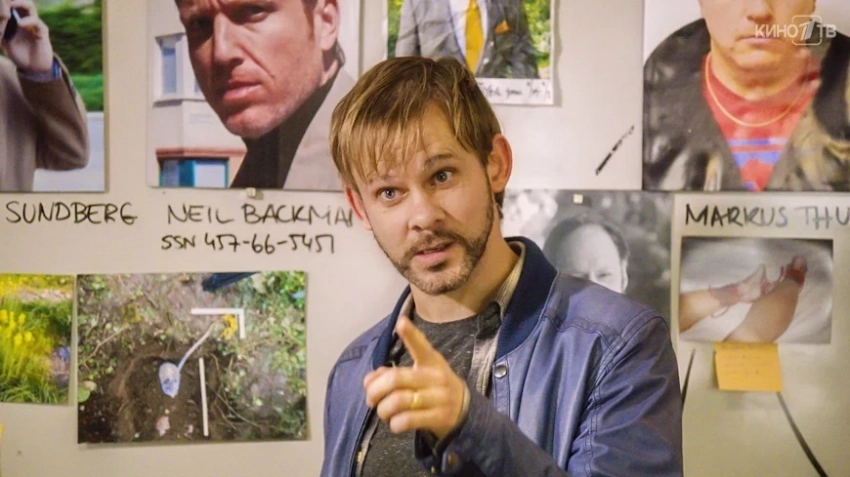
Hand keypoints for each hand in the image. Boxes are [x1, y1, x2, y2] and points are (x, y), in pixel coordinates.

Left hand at [1, 0, 53, 72]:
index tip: (0, 2)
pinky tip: (20, 24)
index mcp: (15, 19)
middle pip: (20, 1)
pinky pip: (36, 21)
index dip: (5, 2)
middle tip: (4, 0)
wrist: (32, 68)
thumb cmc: (18, 54)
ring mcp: (34, 24)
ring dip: (20, 3)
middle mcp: (25, 19)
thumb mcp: (3, 41)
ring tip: (11, 4)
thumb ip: (0, 29)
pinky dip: (28, 20)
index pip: (10, 4)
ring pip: (30, 6)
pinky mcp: (42, 31)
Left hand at [363, 315, 466, 438]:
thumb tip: (369, 380)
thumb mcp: (421, 374)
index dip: (411, 334)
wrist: (464, 411)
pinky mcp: (438, 418)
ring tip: (383, 412)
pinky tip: (395, 423)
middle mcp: (435, 378)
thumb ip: (394, 373)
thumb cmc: (435, 388)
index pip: (421, 346)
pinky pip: (407, 420)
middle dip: (375, 390)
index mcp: (431, 362)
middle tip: (370, 399)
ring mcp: (438, 398)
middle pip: (396, 379)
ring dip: (383, 410)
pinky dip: (394, 424)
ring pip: (398, 401)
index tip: (401, 322)